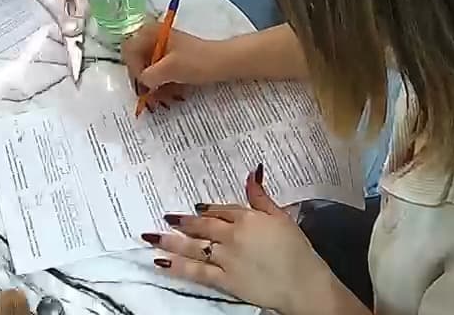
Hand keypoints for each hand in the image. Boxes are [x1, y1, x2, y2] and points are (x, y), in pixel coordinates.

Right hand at [122, 23, 224, 108]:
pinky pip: (162, 73)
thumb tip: (142, 84)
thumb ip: (149, 76)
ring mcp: (166, 49)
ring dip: (154, 86)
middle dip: (144, 81)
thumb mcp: (169, 69)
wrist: (225, 62)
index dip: (133, 69)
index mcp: (152, 33)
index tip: (144, 85)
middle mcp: (156, 38)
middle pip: (138, 61)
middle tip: (150, 98)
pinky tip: (171, 95)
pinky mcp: (175, 60)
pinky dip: (164, 85)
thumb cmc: (197, 61)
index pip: (129, 51)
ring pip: (150, 70)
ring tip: (162, 100)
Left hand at [147, 165, 356, 313]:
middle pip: (203, 226)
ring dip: (171, 241)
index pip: (222, 210)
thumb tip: (252, 171)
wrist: (301, 282)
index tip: (194, 210)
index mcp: (247, 218)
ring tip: (151, 237)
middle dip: (182, 223)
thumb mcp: (282, 217)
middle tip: (166, 218)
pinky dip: (178, 267)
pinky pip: (197, 272)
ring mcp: (226, 258)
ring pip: (194, 247)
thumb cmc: (297, 250)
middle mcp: (232, 235)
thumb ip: (262, 196)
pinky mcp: (225, 280)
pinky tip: (161, 263)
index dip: (207, 211)